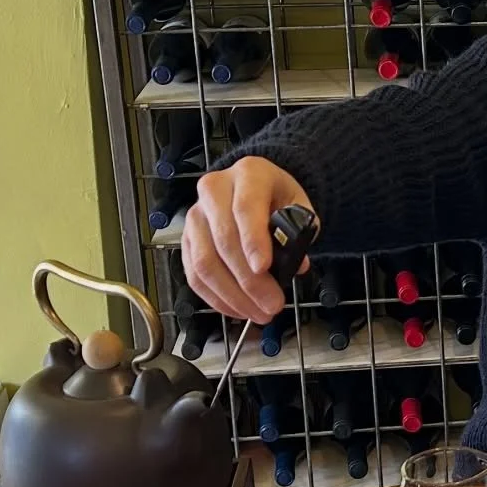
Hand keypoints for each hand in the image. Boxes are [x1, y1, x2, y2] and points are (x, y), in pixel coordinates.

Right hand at [183, 157, 314, 322]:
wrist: (255, 186)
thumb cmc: (278, 197)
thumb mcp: (298, 205)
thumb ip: (300, 232)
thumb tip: (296, 265)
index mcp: (248, 174)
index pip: (245, 207)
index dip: (253, 240)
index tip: (264, 268)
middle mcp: (214, 190)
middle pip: (223, 240)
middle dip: (248, 280)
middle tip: (272, 304)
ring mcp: (196, 215)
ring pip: (204, 262)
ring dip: (232, 295)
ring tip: (259, 313)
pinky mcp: (187, 239)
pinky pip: (194, 274)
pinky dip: (216, 297)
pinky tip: (238, 309)